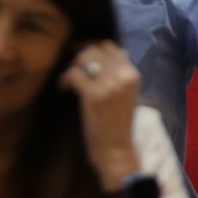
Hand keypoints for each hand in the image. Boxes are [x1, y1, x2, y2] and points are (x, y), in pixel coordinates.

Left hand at [59, 41, 141, 186]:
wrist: (116, 149)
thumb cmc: (119, 124)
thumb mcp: (126, 95)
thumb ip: (119, 75)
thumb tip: (107, 56)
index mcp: (133, 74)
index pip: (112, 48)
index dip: (94, 50)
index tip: (82, 60)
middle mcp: (124, 75)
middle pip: (96, 50)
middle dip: (80, 58)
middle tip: (72, 71)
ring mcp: (110, 84)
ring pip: (84, 58)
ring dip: (72, 67)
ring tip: (69, 82)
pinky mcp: (94, 94)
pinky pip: (73, 74)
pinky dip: (64, 80)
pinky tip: (64, 90)